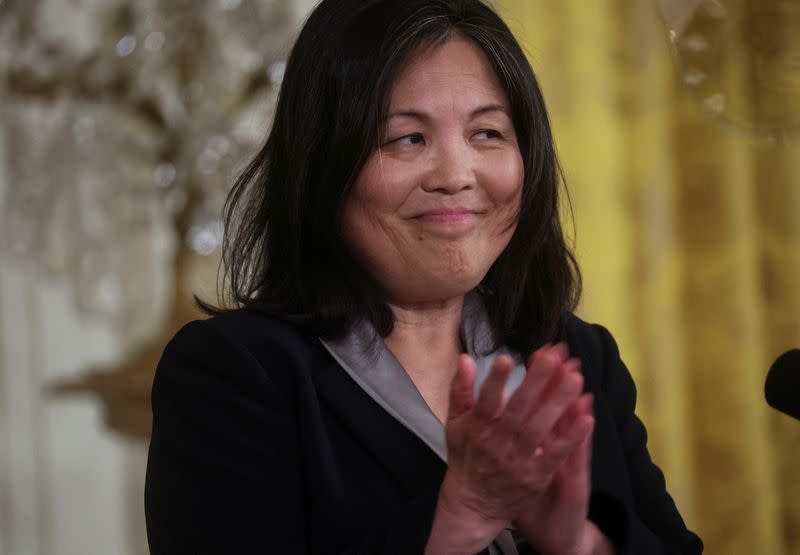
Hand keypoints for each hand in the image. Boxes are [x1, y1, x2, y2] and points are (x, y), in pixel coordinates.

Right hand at [434, 345, 592, 544]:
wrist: (473, 505)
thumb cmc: (466, 457)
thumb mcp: (454, 423)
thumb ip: (460, 390)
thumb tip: (465, 358)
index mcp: (477, 428)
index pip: (486, 401)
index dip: (496, 381)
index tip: (507, 358)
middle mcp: (497, 443)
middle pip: (518, 409)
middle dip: (536, 382)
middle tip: (553, 358)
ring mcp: (518, 460)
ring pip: (539, 428)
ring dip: (558, 404)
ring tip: (575, 379)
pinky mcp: (536, 476)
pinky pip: (555, 455)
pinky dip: (571, 438)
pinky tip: (587, 418)